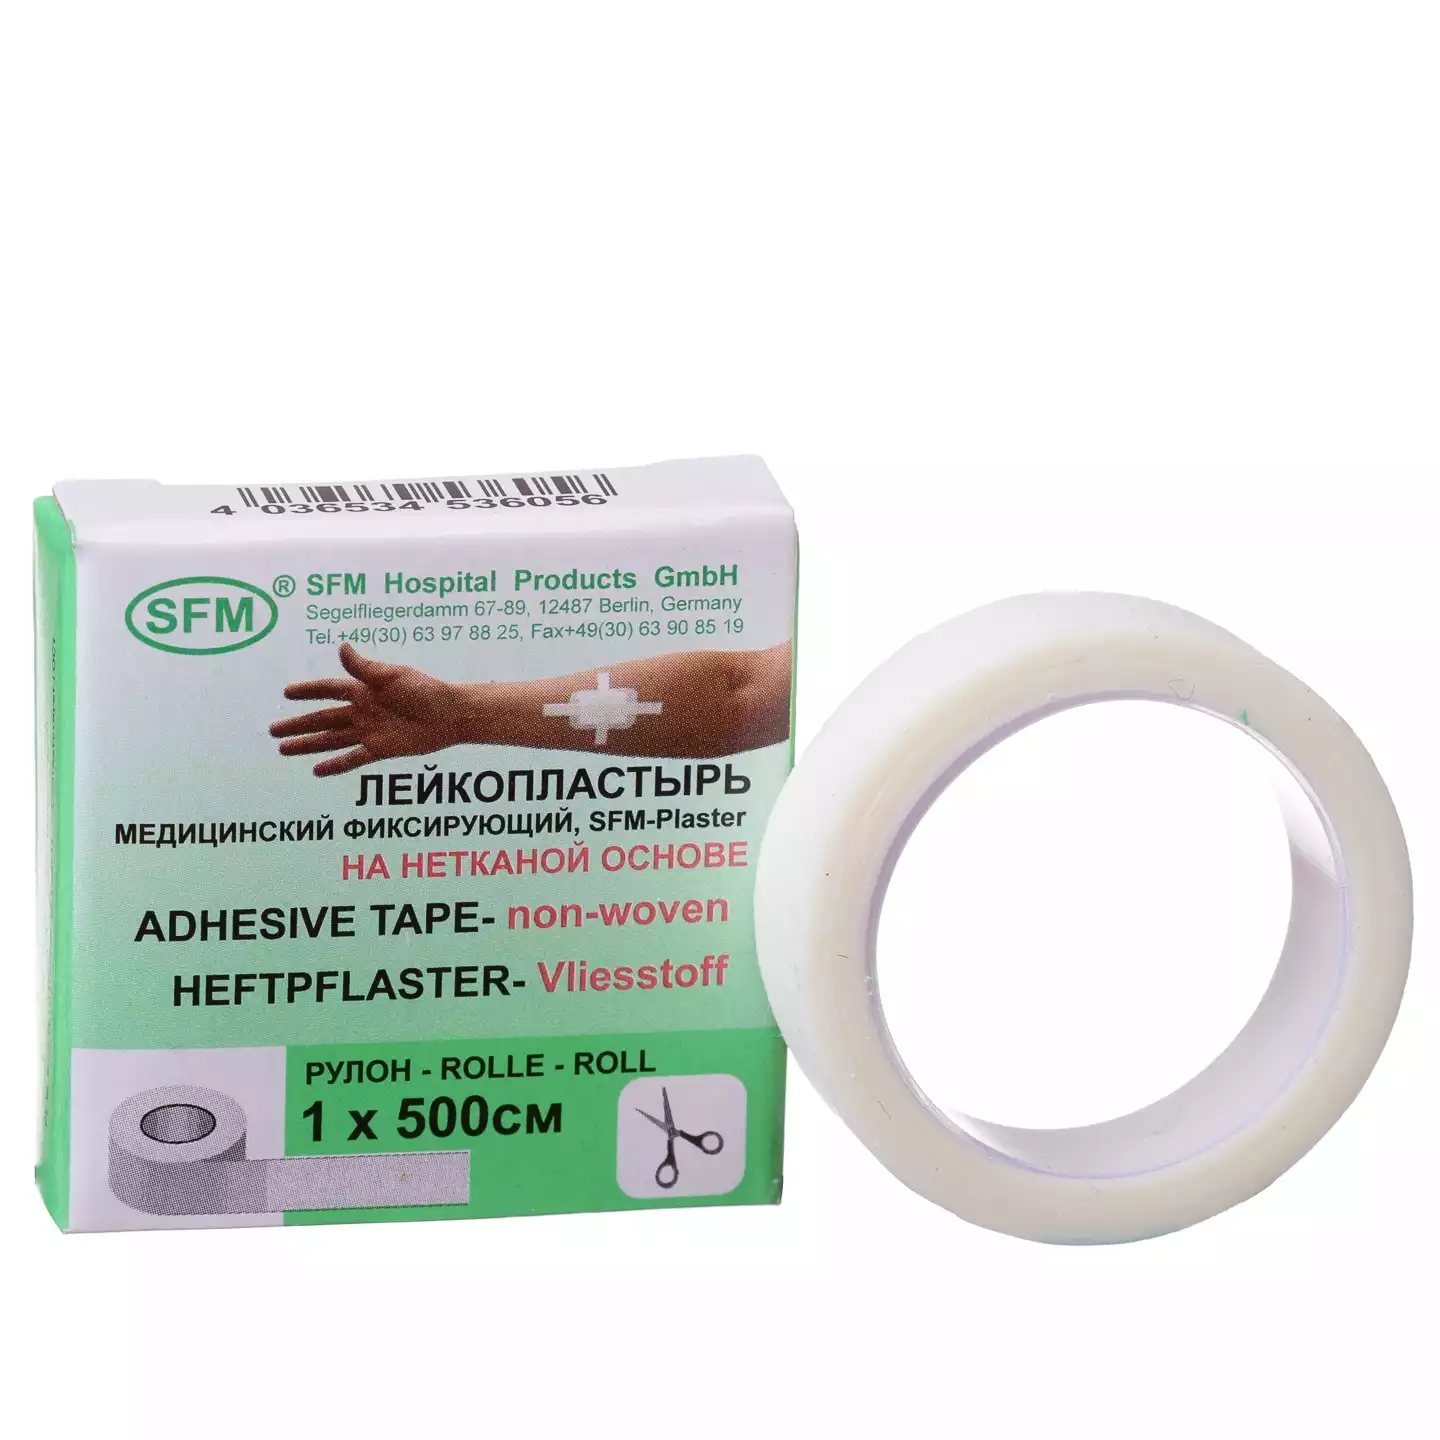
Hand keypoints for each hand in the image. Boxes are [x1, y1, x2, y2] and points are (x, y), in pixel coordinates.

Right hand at [270, 644, 470, 775]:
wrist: (451, 715)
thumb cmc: (425, 690)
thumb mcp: (393, 676)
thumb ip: (364, 667)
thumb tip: (341, 647)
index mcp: (364, 689)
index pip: (329, 690)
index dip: (308, 691)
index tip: (286, 693)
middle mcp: (363, 711)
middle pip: (323, 719)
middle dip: (298, 725)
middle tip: (273, 731)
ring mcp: (370, 731)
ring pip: (331, 740)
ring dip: (308, 745)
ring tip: (284, 750)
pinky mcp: (381, 749)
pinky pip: (353, 758)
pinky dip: (335, 765)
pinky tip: (316, 771)